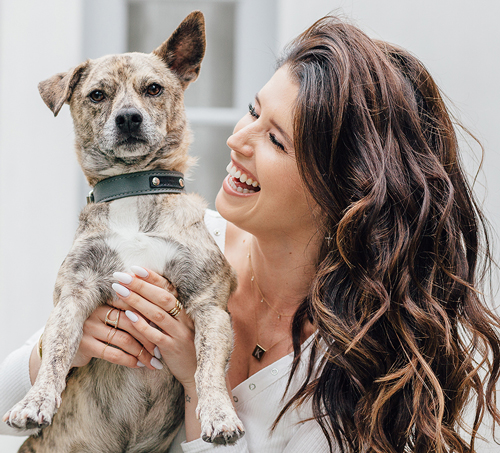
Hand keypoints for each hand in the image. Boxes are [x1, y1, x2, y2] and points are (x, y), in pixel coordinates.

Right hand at [72, 299, 157, 370]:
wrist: (62, 346)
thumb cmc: (96, 327)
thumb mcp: (108, 314)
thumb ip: (128, 308)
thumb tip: (161, 312)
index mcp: (105, 297)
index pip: (133, 303)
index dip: (150, 315)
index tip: (165, 327)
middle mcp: (95, 310)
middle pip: (131, 322)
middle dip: (149, 337)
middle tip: (161, 349)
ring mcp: (88, 327)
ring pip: (124, 339)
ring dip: (142, 352)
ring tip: (153, 360)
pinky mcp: (84, 345)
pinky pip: (113, 353)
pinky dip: (129, 360)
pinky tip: (139, 365)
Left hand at [111, 267, 196, 388]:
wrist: (194, 372)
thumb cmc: (181, 345)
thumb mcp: (176, 325)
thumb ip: (164, 311)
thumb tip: (142, 292)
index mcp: (184, 311)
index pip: (168, 289)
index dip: (152, 278)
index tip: (135, 268)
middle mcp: (183, 319)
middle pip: (162, 298)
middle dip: (140, 285)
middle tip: (121, 276)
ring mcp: (179, 334)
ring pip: (157, 314)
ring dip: (137, 301)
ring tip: (119, 291)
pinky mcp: (173, 349)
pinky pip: (156, 335)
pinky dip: (142, 325)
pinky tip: (128, 316)